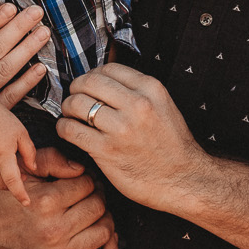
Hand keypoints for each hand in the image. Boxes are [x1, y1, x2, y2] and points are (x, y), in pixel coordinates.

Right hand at [0, 105, 36, 204]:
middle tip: (20, 173)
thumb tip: (33, 169)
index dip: (20, 194)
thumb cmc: (2, 120)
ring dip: (1, 182)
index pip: (12, 182)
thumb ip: (29, 152)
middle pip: (2, 185)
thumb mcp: (21, 133)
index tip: (27, 203)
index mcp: (3, 155)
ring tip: (7, 168)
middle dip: (13, 184)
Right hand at [0, 160, 117, 248]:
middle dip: (96, 196)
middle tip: (88, 195)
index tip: (80, 180)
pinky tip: (107, 238)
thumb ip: (53, 160)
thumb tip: (84, 169)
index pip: (87, 184)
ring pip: (104, 231)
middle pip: (98, 206)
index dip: (87, 178)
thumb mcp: (24, 170)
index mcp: (45, 203)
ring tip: (93, 213)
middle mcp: (53, 231)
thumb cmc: (7, 195)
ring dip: (104, 219)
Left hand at [56, 62, 207, 215]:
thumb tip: (103, 80)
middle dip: (76, 89)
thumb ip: (137, 91)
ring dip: (68, 108)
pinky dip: (64, 128)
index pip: (108, 69)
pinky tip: (69, 131)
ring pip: (76, 104)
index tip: (89, 86)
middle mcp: (136, 105)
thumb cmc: (171, 145)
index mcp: (150, 89)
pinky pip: (71, 130)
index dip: (93, 75)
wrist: (184, 179)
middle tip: (75, 99)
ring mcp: (121, 128)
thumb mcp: (163, 105)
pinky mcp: (106, 151)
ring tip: (71, 116)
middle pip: (88, 82)